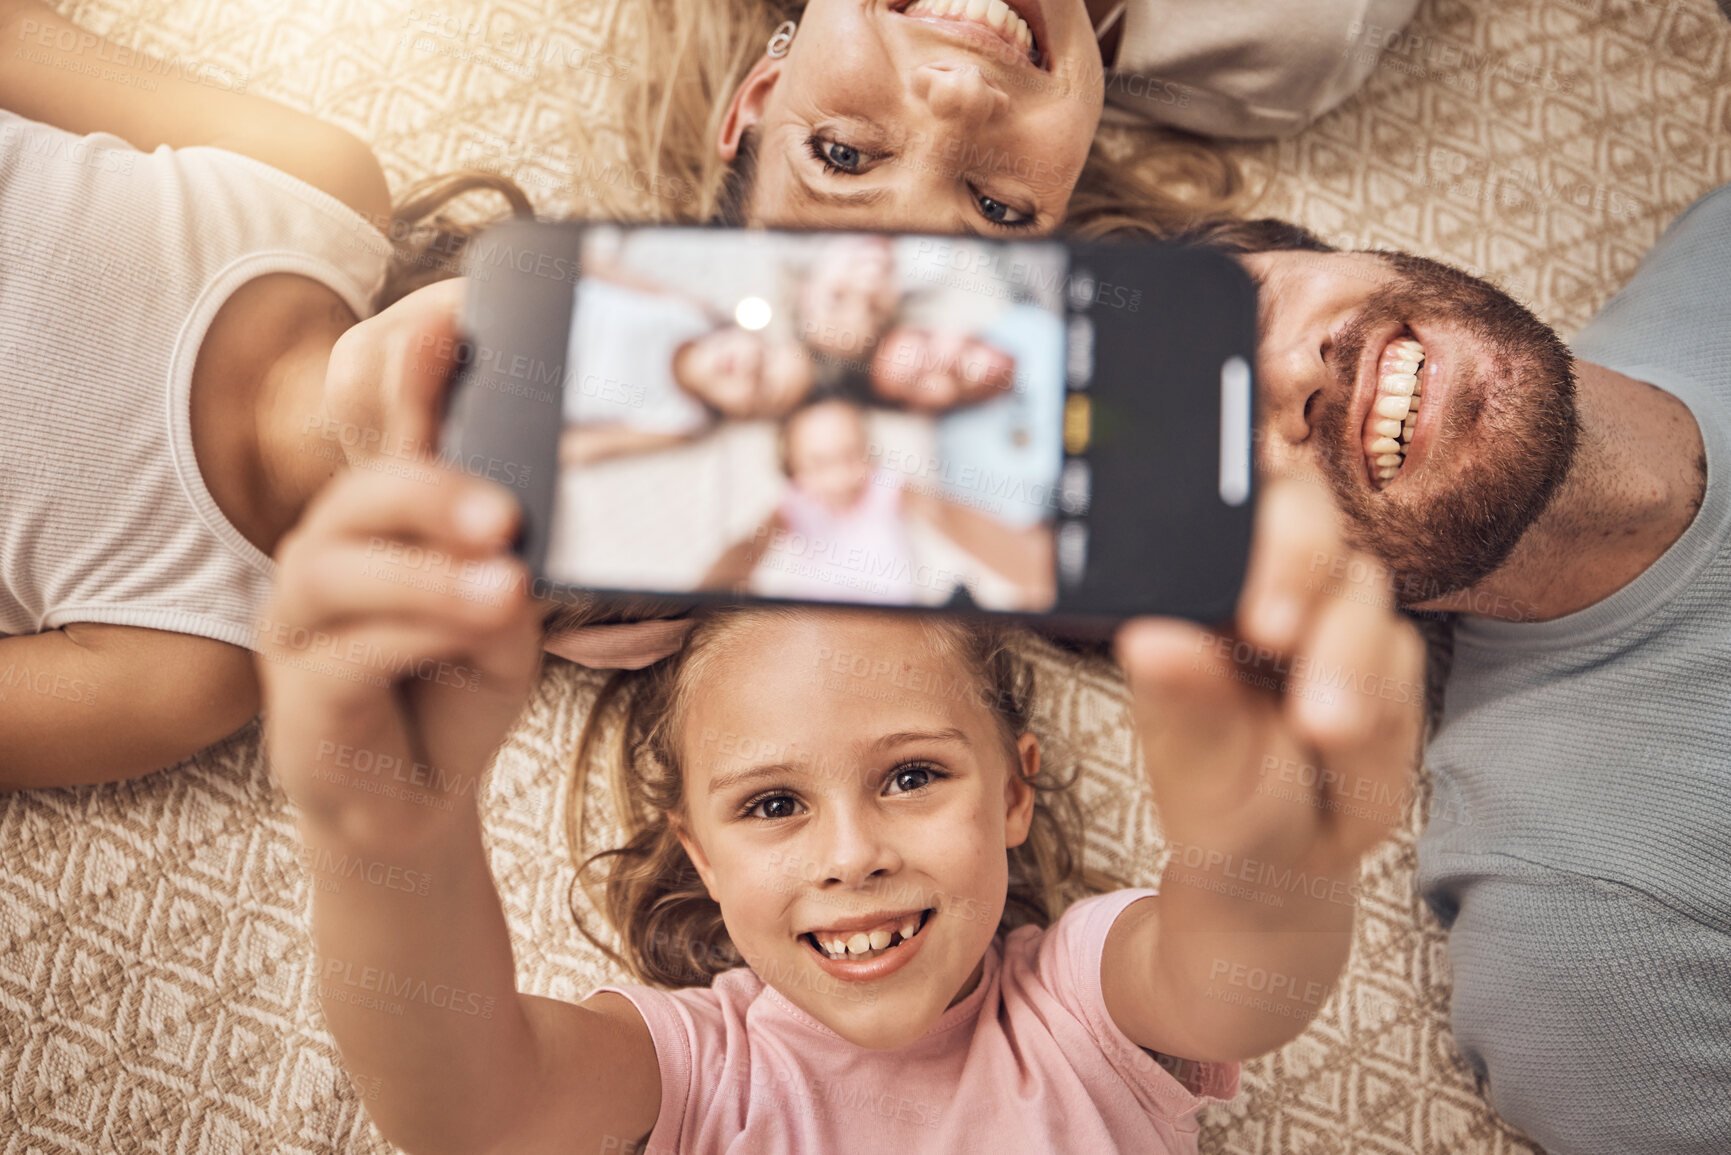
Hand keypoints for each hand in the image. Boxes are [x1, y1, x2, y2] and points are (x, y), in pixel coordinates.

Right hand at [258, 285, 543, 840]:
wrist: (414, 801)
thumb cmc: (456, 689)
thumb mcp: (501, 616)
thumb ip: (503, 567)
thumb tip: (519, 537)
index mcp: (379, 526)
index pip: (395, 444)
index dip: (412, 385)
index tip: (447, 326)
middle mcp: (327, 558)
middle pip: (358, 498)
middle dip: (429, 493)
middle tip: (505, 513)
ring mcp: (300, 625)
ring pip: (340, 572)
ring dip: (425, 575)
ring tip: (502, 585)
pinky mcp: (299, 694)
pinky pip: (347, 651)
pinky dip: (413, 636)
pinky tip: (469, 636)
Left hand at [1115, 477, 1424, 874]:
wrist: (1280, 857)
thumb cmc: (1215, 789)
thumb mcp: (1188, 758)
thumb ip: (1179, 699)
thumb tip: (1148, 642)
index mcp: (1197, 582)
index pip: (1216, 500)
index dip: (1233, 509)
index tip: (1222, 573)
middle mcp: (1267, 578)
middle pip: (1302, 507)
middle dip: (1295, 558)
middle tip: (1271, 632)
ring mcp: (1332, 611)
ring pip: (1359, 585)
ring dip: (1345, 653)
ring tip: (1321, 727)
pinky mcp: (1387, 656)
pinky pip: (1399, 652)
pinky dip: (1378, 696)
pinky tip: (1345, 742)